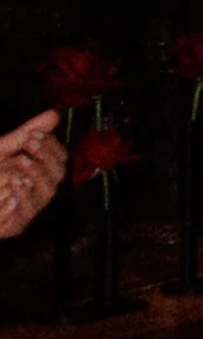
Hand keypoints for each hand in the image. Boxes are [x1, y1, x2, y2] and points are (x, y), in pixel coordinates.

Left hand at [0, 112, 65, 238]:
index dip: (52, 146)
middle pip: (58, 175)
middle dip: (45, 157)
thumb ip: (28, 133)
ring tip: (20, 161)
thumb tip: (55, 113)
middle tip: (29, 143)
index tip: (35, 134)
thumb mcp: (4, 149)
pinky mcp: (17, 226)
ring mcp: (28, 209)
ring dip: (36, 174)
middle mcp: (37, 190)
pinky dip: (22, 197)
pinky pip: (27, 213)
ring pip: (47, 193)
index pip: (60, 159)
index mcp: (38, 173)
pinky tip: (14, 184)